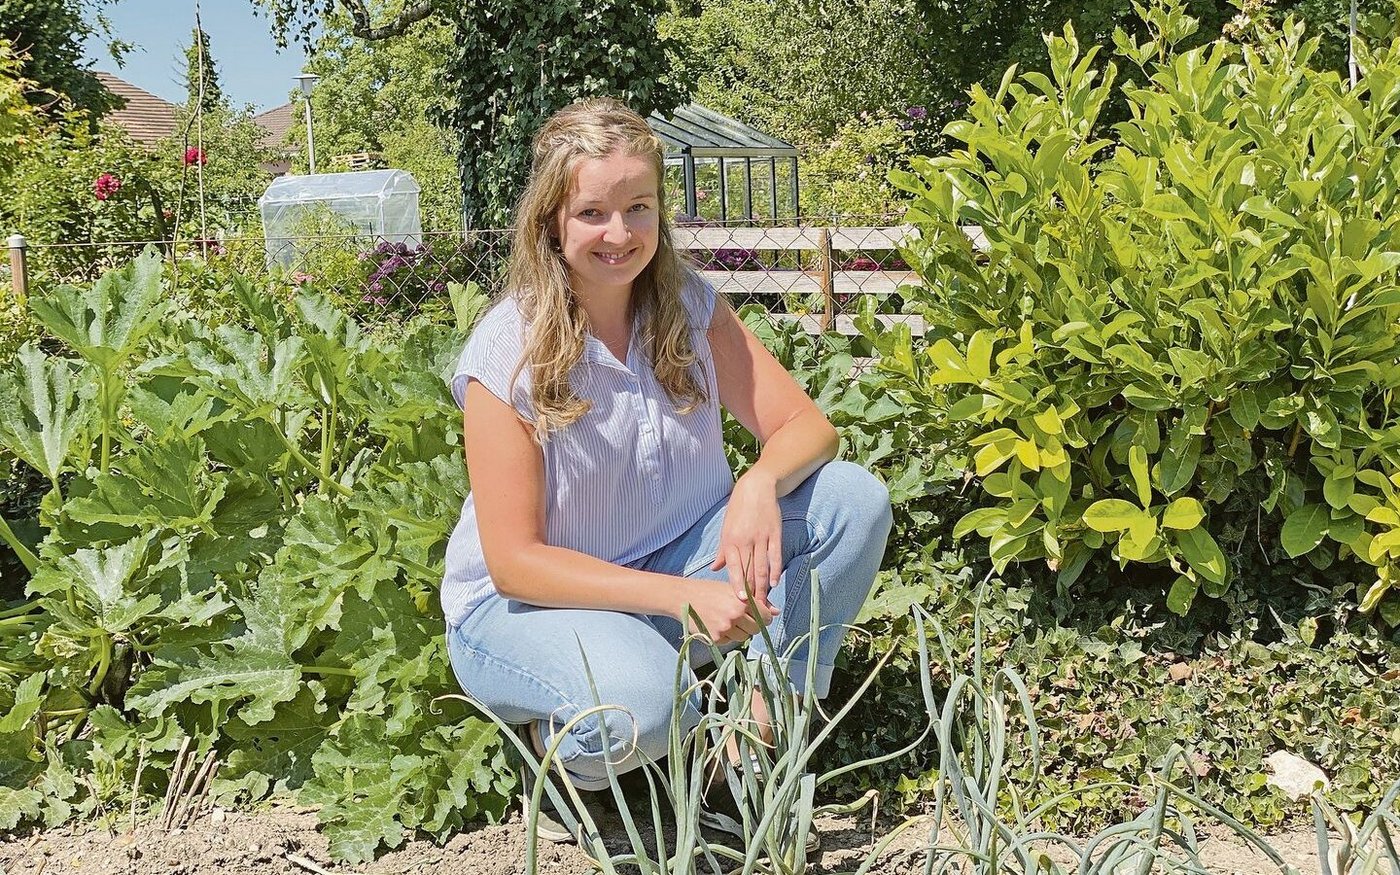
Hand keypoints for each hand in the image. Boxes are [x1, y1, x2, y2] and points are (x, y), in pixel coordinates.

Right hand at [678, 580, 769, 645]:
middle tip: (743, 618)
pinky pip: (729, 641)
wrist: (683, 597)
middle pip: (756, 630)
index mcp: (742, 602)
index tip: (759, 615)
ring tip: (728, 620)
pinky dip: (727, 635)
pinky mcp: (715, 638)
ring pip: (743, 637)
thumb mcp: (734, 589)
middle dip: (753, 625)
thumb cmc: (710, 590)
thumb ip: (757, 601)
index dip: (764, 617)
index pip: (765, 617)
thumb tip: (776, 611)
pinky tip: (718, 624)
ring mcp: (725, 629)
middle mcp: (735, 616)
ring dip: (740, 631)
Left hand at [709, 471, 783, 617]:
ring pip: (762, 566)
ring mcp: (761, 537)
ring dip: (763, 586)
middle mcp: (746, 540)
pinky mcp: (775, 534)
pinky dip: (775, 570)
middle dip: (751, 591)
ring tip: (764, 601)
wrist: (756, 488)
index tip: (739, 601)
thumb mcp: (726, 528)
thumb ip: (722, 551)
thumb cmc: (738, 509)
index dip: (737, 585)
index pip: (734, 568)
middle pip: (749, 571)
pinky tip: (775, 583)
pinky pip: (775, 556)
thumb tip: (715, 569)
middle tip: (753, 609)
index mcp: (731, 540)